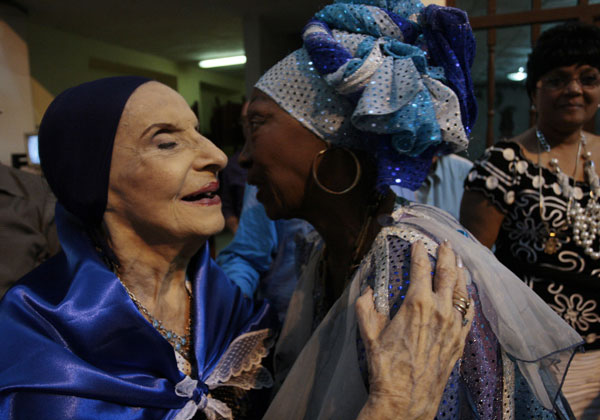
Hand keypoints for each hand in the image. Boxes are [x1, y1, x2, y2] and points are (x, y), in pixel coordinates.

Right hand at [356, 240, 473, 419]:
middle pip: (447, 274)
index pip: (421, 269)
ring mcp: (453, 326)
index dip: (419, 253)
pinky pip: (468, 313)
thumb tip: (367, 290)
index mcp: (417, 304)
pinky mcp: (459, 340)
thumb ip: (365, 307)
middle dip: (446, 255)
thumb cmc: (385, 366)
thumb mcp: (369, 333)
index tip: (417, 244)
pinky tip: (467, 293)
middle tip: (445, 244)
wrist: (405, 399)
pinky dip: (468, 298)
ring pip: (462, 291)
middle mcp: (440, 311)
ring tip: (458, 261)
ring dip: (460, 273)